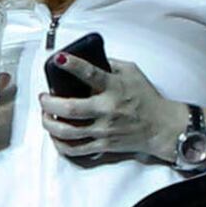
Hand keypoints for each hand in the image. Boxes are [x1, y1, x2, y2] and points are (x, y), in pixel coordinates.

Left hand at [36, 52, 188, 166]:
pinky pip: (75, 149)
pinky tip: (55, 136)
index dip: (72, 65)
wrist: (161, 127)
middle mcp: (107, 110)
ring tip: (45, 116)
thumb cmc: (147, 98)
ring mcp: (104, 130)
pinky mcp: (103, 145)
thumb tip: (89, 57)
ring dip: (50, 124)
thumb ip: (110, 64)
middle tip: (44, 97)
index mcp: (114, 88)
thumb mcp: (132, 72)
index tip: (58, 58)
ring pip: (68, 132)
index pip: (90, 74)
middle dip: (49, 103)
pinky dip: (60, 144)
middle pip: (71, 108)